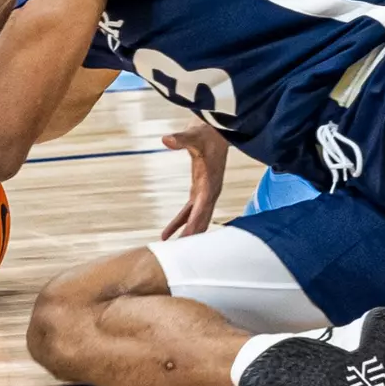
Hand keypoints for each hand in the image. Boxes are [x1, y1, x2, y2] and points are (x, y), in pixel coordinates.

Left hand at [160, 122, 229, 239]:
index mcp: (210, 182)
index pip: (202, 206)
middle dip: (192, 235)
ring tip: (173, 250)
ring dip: (186, 233)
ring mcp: (206, 192)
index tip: (187, 239)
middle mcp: (210, 191)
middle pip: (201, 219)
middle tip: (181, 254)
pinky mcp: (200, 191)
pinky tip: (167, 234)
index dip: (195, 222)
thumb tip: (166, 139)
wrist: (218, 131)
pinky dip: (179, 222)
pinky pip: (189, 212)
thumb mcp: (193, 134)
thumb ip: (180, 139)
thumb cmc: (207, 132)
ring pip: (196, 219)